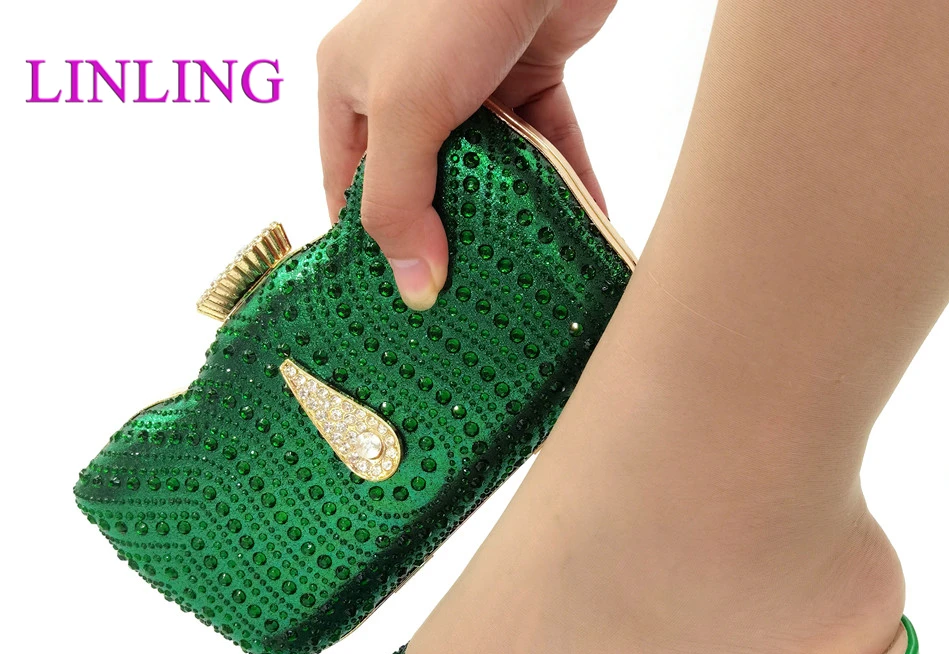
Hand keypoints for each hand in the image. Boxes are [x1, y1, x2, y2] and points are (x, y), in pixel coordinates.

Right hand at [317, 0, 616, 309]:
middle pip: (422, 188)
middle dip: (445, 244)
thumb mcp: (406, 111)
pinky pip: (542, 148)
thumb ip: (401, 202)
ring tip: (523, 284)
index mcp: (350, 88)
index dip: (371, 246)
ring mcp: (470, 85)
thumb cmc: (453, 4)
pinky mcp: (528, 77)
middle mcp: (406, 88)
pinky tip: (576, 237)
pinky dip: (559, 188)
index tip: (398, 304)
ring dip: (507, 223)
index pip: (349, 187)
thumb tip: (414, 287)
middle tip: (465, 306)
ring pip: (486, 174)